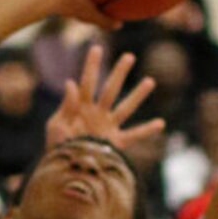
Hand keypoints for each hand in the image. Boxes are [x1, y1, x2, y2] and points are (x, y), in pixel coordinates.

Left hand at [45, 46, 165, 154]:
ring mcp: (108, 127)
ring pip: (125, 108)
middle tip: (129, 56)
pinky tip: (161, 123)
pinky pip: (133, 136)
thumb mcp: (56, 126)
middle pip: (110, 90)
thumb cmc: (57, 148)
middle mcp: (97, 114)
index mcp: (81, 108)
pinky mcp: (115, 144)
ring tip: (150, 81)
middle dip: (119, 73)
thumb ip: (66, 105)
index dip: (91, 66)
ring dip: (137, 95)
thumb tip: (70, 82)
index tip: (96, 47)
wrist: (64, 171)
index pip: (87, 83)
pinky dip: (146, 130)